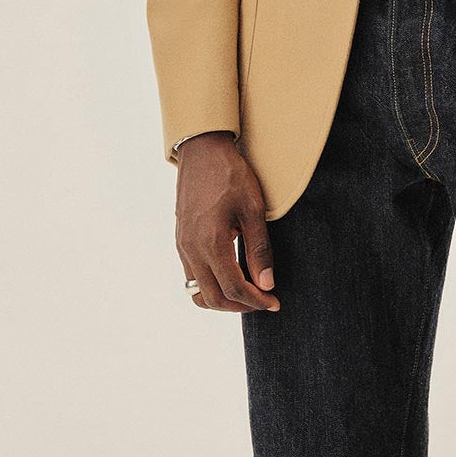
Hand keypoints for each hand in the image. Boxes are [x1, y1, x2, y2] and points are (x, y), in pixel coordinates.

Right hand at [175, 133, 280, 312]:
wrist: (202, 151)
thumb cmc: (231, 176)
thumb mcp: (253, 211)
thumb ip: (260, 251)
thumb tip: (267, 284)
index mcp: (211, 242)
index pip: (234, 289)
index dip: (257, 301)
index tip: (274, 302)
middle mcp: (191, 249)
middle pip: (213, 298)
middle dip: (241, 306)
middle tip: (264, 300)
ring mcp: (182, 245)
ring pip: (198, 292)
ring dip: (223, 299)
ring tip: (247, 292)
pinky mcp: (180, 240)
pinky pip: (192, 276)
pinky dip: (211, 285)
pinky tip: (231, 274)